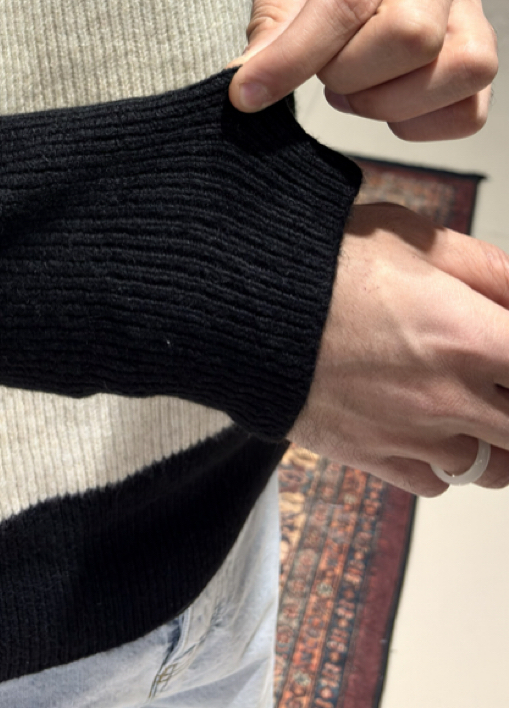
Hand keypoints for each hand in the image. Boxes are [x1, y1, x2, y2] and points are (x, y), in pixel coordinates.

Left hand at [227, 0, 497, 140]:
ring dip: (384, 102)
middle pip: (411, 37)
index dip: (294, 58)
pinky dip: (418, 125)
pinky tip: (384, 103)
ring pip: (453, 72)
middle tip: (322, 70)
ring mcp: (470, 8)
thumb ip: (268, 22)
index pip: (348, 1)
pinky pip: (468, 112)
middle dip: (348, 74)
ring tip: (352, 84)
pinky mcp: (480, 53)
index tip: (247, 94)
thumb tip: (248, 82)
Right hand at [290, 203, 508, 495]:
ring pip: (492, 469)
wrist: (237, 305)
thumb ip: (484, 267)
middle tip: (492, 377)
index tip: (506, 348)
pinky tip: (423, 428)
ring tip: (470, 408)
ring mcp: (410, 434)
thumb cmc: (316, 265)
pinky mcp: (369, 455)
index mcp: (471, 336)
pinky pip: (434, 483)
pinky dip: (440, 463)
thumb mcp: (408, 237)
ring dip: (493, 441)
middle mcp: (450, 396)